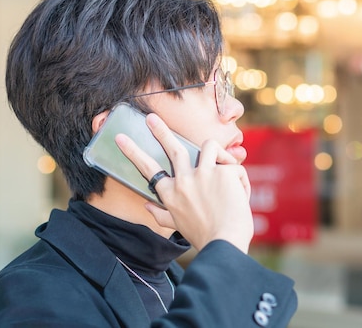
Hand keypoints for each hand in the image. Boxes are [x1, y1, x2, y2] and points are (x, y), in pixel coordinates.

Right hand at [115, 113, 253, 252]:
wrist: (224, 243)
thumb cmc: (204, 236)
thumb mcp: (178, 225)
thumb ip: (161, 214)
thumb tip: (146, 206)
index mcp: (170, 194)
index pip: (148, 169)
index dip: (133, 151)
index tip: (121, 138)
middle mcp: (183, 181)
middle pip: (173, 148)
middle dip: (160, 131)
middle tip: (151, 118)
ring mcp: (203, 174)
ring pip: (208, 146)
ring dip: (218, 153)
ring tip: (225, 164)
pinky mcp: (223, 172)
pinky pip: (234, 166)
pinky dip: (240, 180)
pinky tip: (241, 195)